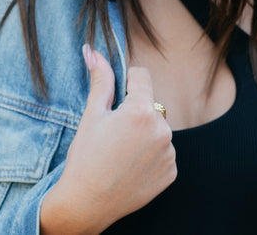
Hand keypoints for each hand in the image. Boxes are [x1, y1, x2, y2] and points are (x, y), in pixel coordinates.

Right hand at [40, 45, 176, 234]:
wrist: (86, 204)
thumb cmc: (85, 157)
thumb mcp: (92, 114)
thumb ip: (100, 80)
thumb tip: (93, 51)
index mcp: (142, 110)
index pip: (141, 76)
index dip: (126, 82)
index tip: (115, 97)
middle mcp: (161, 129)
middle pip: (150, 104)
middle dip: (135, 110)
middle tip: (113, 132)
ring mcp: (169, 152)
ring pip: (157, 128)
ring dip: (145, 133)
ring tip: (121, 151)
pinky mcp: (171, 172)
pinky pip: (163, 151)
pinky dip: (151, 154)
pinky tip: (131, 165)